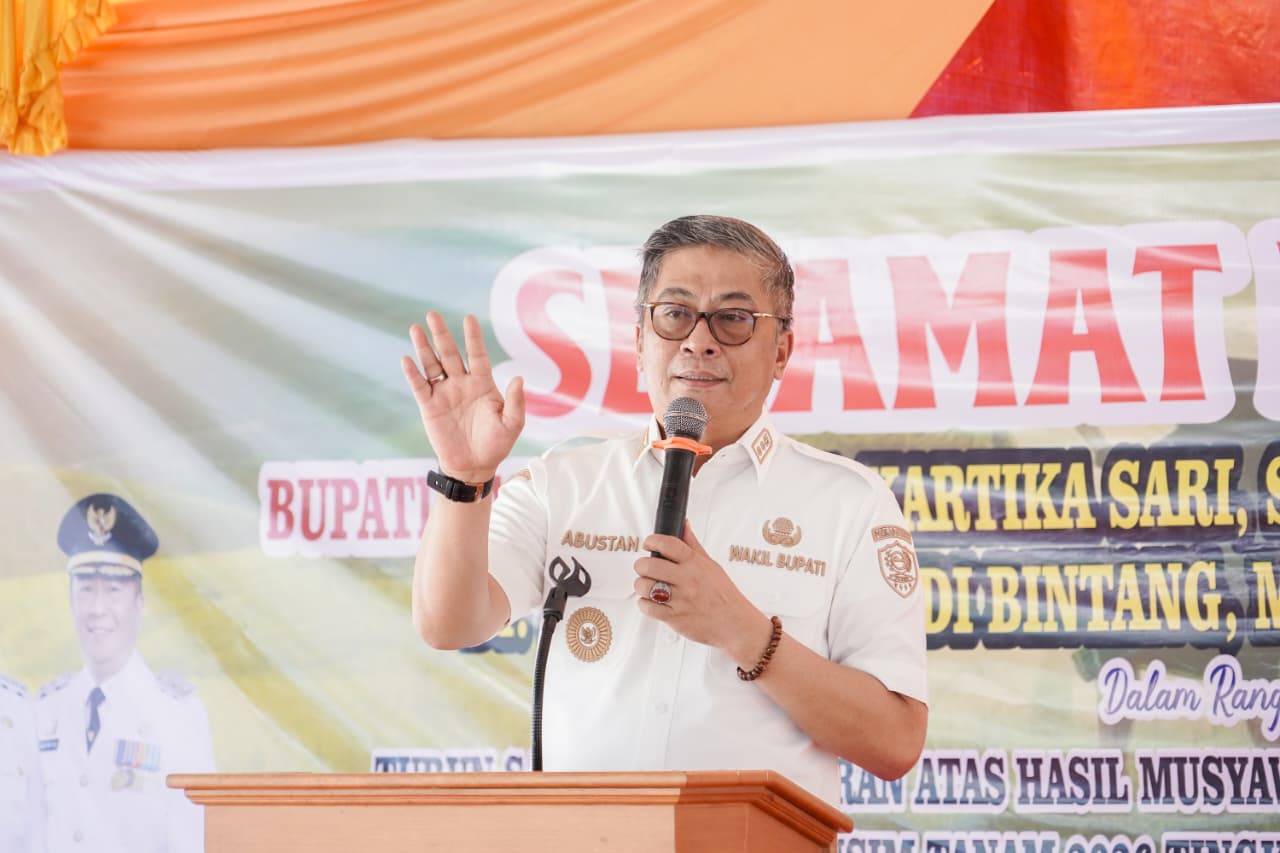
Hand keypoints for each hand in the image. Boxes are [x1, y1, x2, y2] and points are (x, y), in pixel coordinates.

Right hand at [401, 312, 524, 481]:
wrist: (474, 466)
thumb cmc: (496, 445)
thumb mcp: (512, 424)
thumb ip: (516, 402)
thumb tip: (518, 378)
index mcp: (483, 384)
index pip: (477, 355)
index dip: (473, 337)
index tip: (469, 318)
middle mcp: (462, 384)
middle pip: (450, 354)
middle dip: (442, 335)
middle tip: (433, 314)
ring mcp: (444, 394)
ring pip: (432, 365)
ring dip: (424, 348)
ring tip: (416, 328)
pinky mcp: (429, 407)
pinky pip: (419, 386)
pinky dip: (413, 374)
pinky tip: (407, 359)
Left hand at [633, 522, 772, 665]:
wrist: (734, 623)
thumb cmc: (723, 595)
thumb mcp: (710, 564)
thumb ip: (692, 544)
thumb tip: (684, 525)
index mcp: (695, 564)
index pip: (667, 544)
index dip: (652, 540)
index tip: (648, 543)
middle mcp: (687, 579)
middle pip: (649, 565)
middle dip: (641, 565)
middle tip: (645, 568)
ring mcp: (680, 599)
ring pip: (645, 586)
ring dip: (641, 585)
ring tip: (647, 585)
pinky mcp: (674, 617)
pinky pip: (647, 607)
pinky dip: (644, 604)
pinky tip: (651, 601)